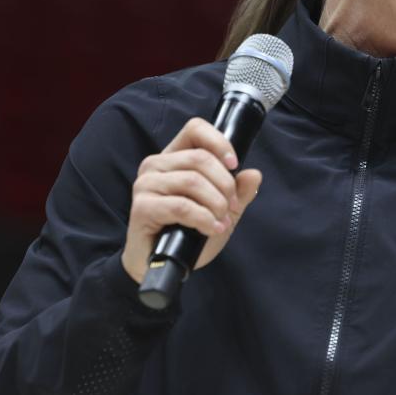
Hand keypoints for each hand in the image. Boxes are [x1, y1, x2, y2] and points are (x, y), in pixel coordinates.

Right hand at [120, 117, 261, 283]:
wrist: (160, 265)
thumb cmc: (187, 233)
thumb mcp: (221, 210)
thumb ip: (238, 192)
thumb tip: (254, 174)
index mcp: (174, 157)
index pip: (195, 129)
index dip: (219, 142)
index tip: (234, 165)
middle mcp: (156, 165)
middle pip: (200, 158)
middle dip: (225, 184)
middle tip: (231, 206)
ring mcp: (146, 185)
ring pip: (193, 181)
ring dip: (216, 203)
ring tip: (222, 221)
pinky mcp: (142, 207)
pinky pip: (182, 206)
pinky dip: (204, 218)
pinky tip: (212, 229)